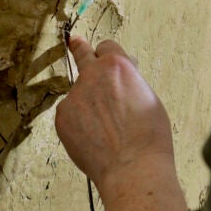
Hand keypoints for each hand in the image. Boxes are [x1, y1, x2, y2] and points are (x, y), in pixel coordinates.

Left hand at [55, 36, 175, 198]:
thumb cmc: (148, 137)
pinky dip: (79, 125)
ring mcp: (74, 96)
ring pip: (79, 95)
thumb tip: (123, 79)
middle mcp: (92, 75)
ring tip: (105, 132)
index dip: (108, 55)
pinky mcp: (62, 117)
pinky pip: (71, 116)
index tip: (103, 55)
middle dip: (79, 47)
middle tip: (76, 42)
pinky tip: (94, 141)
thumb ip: (129, 83)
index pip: (107, 48)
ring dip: (87, 105)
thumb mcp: (148, 98)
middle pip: (81, 53)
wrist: (132, 168)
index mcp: (117, 66)